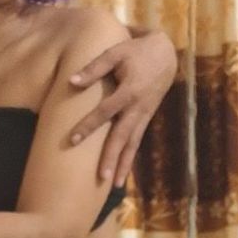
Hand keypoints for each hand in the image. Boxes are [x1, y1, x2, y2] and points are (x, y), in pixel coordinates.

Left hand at [67, 28, 177, 184]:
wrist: (167, 54)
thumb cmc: (136, 51)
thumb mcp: (116, 53)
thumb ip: (94, 68)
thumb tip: (71, 82)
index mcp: (129, 91)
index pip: (105, 112)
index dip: (88, 126)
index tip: (72, 140)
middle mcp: (138, 108)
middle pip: (123, 137)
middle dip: (112, 158)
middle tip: (101, 178)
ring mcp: (144, 115)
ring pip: (132, 144)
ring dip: (124, 165)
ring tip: (115, 186)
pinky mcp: (146, 118)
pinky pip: (136, 141)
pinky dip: (130, 158)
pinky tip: (123, 173)